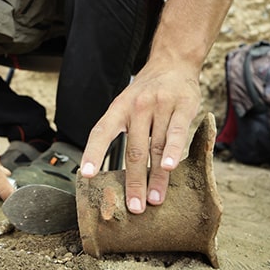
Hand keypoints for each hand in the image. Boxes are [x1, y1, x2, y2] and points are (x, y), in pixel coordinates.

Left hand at [80, 59, 200, 213]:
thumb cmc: (146, 92)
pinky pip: (178, 133)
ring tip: (154, 200)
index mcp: (118, 108)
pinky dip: (173, 151)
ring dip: (155, 177)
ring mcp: (160, 106)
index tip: (86, 175)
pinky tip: (169, 168)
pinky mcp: (183, 106)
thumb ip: (122, 130)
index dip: (92, 153)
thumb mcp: (126, 104)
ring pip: (156, 146)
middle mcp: (137, 107)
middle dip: (133, 181)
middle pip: (133, 149)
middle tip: (134, 207)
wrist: (173, 62)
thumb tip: (112, 169)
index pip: (101, 132)